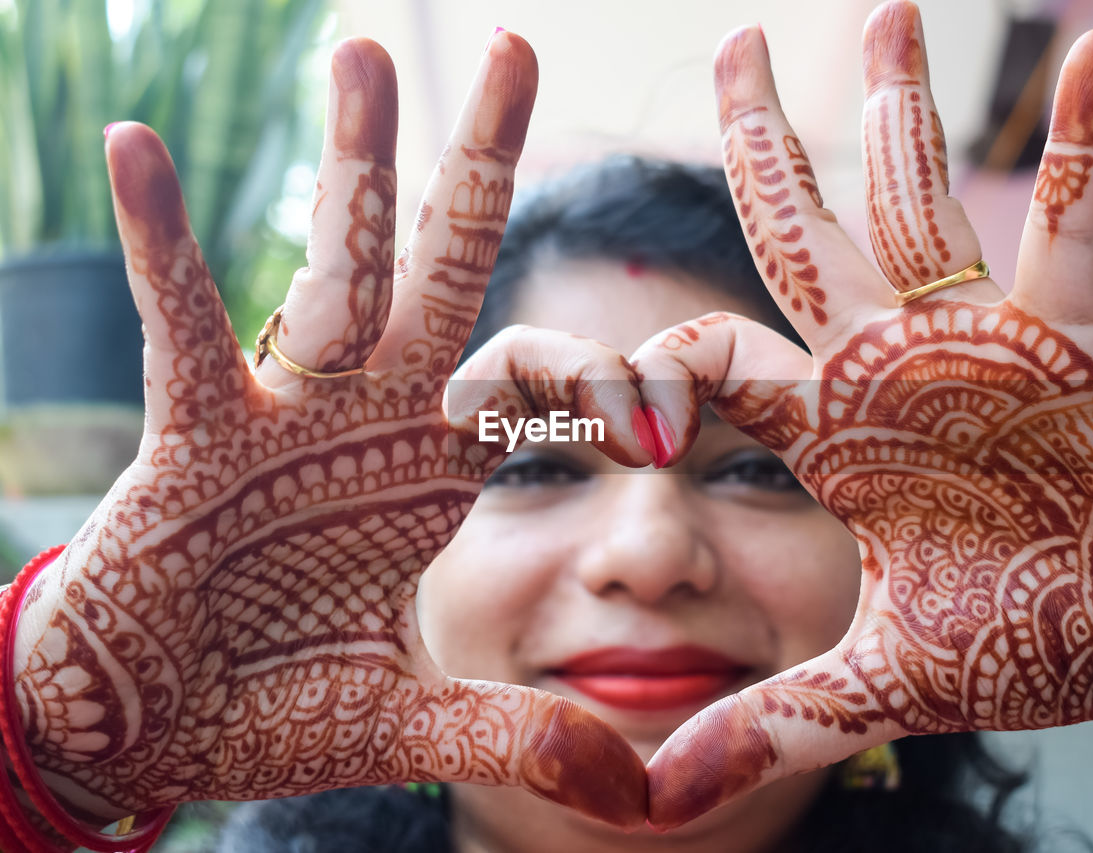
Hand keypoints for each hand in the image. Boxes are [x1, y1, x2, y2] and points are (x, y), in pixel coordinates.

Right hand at [10, 33, 646, 827]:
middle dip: (476, 167)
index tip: (666, 392)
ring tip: (368, 52)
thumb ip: (515, 737)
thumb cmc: (274, 709)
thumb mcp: (410, 721)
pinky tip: (139, 148)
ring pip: (329, 265)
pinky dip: (162, 243)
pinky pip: (180, 323)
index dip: (599, 379)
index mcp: (432, 473)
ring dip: (350, 162)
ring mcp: (282, 414)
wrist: (153, 727)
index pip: (532, 389)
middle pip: (440, 270)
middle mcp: (369, 419)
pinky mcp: (192, 432)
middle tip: (517, 51)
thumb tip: (636, 795)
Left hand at [637, 2, 1092, 825]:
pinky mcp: (1075, 345)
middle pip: (800, 237)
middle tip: (728, 52)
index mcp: (828, 434)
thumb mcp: (885, 682)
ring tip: (881, 13)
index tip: (491, 366)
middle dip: (761, 149)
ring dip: (901, 113)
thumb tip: (654, 800)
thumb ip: (770, 721)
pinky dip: (1085, 148)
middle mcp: (888, 370)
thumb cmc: (1023, 637)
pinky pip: (1075, 228)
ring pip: (920, 208)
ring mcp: (979, 346)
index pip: (689, 371)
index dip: (599, 370)